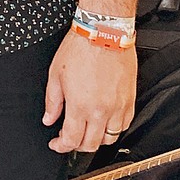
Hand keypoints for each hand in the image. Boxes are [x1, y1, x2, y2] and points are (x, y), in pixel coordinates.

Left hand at [43, 28, 136, 153]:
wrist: (104, 32)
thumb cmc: (80, 48)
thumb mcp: (55, 74)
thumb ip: (52, 102)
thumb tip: (49, 119)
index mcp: (80, 105)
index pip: (71, 140)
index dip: (61, 146)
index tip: (56, 144)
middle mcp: (101, 110)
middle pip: (91, 145)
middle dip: (77, 146)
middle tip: (69, 139)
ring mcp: (118, 107)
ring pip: (110, 138)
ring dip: (97, 139)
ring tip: (87, 131)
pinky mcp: (130, 100)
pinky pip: (125, 124)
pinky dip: (114, 129)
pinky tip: (105, 122)